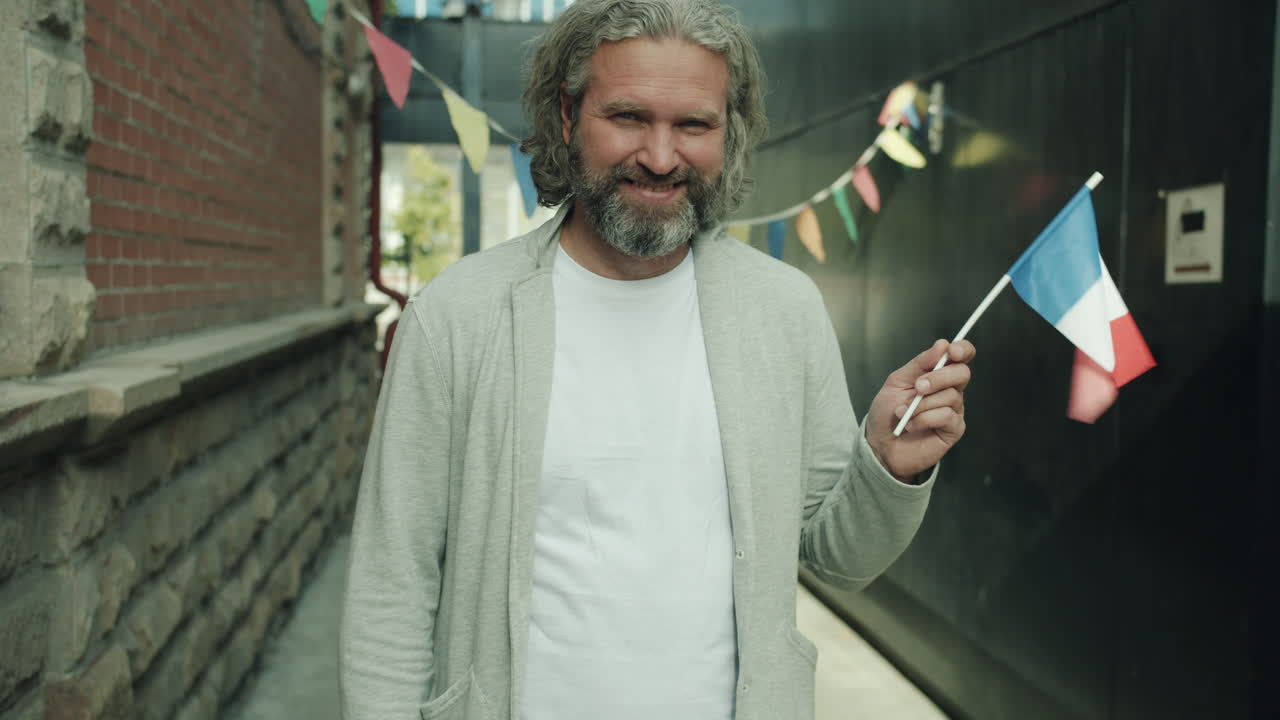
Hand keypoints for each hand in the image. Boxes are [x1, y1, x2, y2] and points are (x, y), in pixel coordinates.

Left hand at [865, 339, 974, 481]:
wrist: (880, 445)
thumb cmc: (887, 413)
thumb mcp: (897, 382)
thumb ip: (920, 363)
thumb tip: (942, 345)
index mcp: (938, 374)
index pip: (961, 356)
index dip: (963, 349)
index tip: (952, 351)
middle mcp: (950, 390)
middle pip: (961, 373)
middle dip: (938, 378)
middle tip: (918, 387)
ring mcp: (954, 410)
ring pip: (950, 396)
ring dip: (921, 405)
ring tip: (903, 413)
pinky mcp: (953, 429)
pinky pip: (946, 415)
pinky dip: (924, 419)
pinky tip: (911, 425)